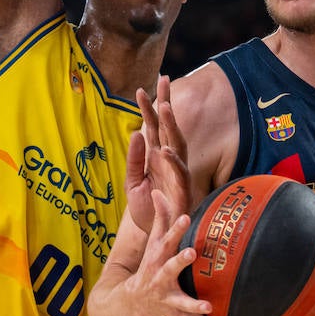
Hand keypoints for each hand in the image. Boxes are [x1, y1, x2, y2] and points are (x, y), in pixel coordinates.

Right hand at [122, 188, 224, 315]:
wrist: (133, 303)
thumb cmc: (150, 265)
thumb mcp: (152, 243)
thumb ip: (160, 218)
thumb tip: (158, 191)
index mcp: (158, 258)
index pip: (166, 239)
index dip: (175, 228)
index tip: (186, 216)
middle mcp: (161, 277)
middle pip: (169, 268)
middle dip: (179, 261)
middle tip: (191, 252)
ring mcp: (168, 297)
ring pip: (181, 301)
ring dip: (193, 304)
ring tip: (207, 305)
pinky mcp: (177, 313)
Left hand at [125, 76, 191, 233]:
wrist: (155, 235)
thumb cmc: (147, 209)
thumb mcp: (133, 182)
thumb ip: (134, 158)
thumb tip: (136, 131)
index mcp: (156, 156)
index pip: (152, 126)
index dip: (148, 107)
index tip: (141, 87)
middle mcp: (168, 161)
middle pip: (168, 127)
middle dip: (166, 104)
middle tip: (165, 80)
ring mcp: (177, 174)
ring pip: (176, 144)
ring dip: (171, 125)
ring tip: (164, 107)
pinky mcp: (182, 191)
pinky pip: (178, 173)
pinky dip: (172, 161)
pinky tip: (164, 149)